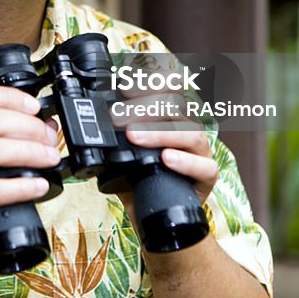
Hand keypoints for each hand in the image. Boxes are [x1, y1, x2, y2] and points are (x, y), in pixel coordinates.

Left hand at [111, 91, 217, 216]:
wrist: (151, 216)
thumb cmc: (137, 178)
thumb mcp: (121, 151)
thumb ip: (113, 135)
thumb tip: (92, 121)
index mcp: (169, 116)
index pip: (169, 87)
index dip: (151, 81)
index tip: (123, 87)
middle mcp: (187, 129)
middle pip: (177, 106)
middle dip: (144, 108)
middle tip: (116, 117)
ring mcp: (199, 152)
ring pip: (191, 133)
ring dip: (160, 132)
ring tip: (134, 137)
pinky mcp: (206, 178)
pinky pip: (205, 167)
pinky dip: (185, 161)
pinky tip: (166, 158)